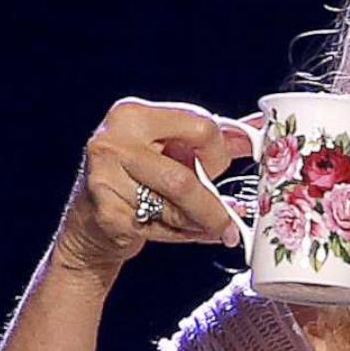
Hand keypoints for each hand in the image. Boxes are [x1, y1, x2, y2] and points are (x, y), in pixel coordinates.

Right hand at [51, 97, 260, 283]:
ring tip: (210, 226)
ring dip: (200, 224)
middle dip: (213, 207)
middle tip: (230, 221)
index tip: (220, 168)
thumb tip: (260, 128)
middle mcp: (113, 141)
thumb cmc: (137, 178)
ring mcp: (104, 179)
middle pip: (184, 178)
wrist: (89, 222)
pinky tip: (184, 232)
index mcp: (133, 114)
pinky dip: (182, 236)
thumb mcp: (171, 148)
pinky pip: (159, 229)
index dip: (219, 154)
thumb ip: (214, 137)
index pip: (200, 127)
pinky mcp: (106, 214)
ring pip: (174, 208)